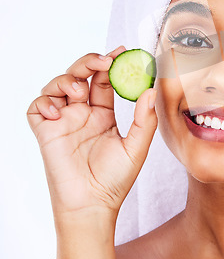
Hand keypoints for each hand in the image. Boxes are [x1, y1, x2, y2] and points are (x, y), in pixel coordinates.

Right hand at [27, 46, 157, 219]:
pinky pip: (37, 107)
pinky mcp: (46, 132)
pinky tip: (59, 110)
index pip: (103, 80)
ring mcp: (63, 122)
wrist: (93, 206)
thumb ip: (144, 119)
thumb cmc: (115, 180)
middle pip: (79, 75)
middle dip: (89, 62)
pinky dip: (45, 101)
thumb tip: (151, 90)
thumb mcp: (137, 146)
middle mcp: (82, 114)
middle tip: (103, 61)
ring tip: (80, 93)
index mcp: (102, 114)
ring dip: (67, 80)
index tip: (122, 52)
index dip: (110, 64)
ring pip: (57, 86)